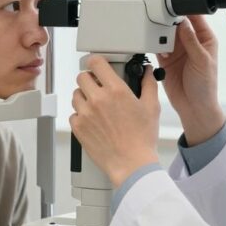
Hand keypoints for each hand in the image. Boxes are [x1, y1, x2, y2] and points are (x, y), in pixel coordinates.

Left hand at [69, 55, 160, 186]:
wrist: (132, 164)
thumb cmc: (142, 139)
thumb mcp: (151, 107)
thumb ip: (148, 84)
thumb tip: (146, 72)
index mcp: (116, 90)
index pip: (95, 62)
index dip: (96, 62)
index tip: (98, 65)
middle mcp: (97, 99)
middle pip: (82, 76)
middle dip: (90, 80)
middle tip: (98, 88)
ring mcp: (85, 114)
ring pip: (76, 95)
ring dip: (84, 97)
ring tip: (97, 106)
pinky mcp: (78, 128)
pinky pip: (73, 114)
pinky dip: (81, 115)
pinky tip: (93, 121)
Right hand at [156, 15, 225, 144]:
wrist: (193, 107)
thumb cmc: (206, 86)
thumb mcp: (202, 61)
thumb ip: (191, 41)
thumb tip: (182, 22)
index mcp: (205, 39)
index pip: (195, 17)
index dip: (185, 8)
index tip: (174, 3)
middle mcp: (191, 42)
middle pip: (177, 22)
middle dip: (168, 19)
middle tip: (159, 16)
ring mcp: (177, 50)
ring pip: (165, 33)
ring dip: (160, 32)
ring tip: (156, 32)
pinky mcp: (165, 58)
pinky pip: (156, 45)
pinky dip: (153, 43)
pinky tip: (153, 44)